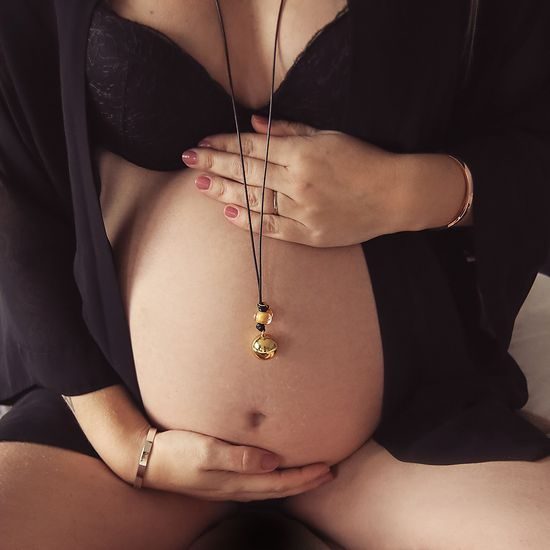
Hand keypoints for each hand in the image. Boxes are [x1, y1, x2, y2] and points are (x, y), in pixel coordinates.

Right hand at [138, 426, 333, 501]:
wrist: (148, 461)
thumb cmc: (177, 452)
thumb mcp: (207, 451)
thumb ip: (240, 457)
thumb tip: (274, 461)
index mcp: (236, 481)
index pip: (281, 482)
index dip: (306, 477)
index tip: (328, 467)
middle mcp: (236, 488)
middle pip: (280, 488)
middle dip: (306, 482)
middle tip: (330, 473)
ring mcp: (228, 487)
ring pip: (270, 488)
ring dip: (293, 483)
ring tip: (311, 475)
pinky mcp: (221, 480)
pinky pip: (257, 484)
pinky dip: (275, 480)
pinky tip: (276, 472)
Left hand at [182, 114, 403, 246]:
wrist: (394, 195)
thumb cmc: (363, 160)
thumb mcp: (328, 136)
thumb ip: (289, 131)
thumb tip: (254, 125)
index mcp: (302, 154)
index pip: (253, 149)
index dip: (224, 145)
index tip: (201, 143)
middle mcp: (298, 183)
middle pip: (247, 173)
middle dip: (214, 165)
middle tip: (188, 160)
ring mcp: (302, 211)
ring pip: (255, 200)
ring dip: (224, 192)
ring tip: (200, 185)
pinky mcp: (309, 234)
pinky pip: (273, 228)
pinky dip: (250, 222)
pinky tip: (229, 213)